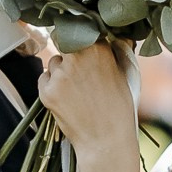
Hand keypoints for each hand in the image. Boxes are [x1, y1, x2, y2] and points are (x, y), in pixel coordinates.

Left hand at [30, 32, 137, 156]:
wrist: (106, 141)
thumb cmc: (121, 109)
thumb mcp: (127, 74)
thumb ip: (119, 50)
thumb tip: (114, 35)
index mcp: (98, 48)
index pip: (82, 30)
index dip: (83, 38)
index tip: (86, 47)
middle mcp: (76, 57)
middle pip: (64, 43)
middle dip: (71, 53)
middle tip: (82, 73)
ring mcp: (59, 74)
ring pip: (54, 62)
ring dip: (61, 70)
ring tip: (77, 90)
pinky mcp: (46, 91)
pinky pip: (44, 78)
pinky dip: (51, 85)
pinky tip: (67, 98)